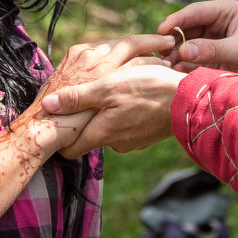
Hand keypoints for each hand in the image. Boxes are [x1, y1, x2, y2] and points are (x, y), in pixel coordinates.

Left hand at [32, 34, 173, 154]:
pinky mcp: (146, 135)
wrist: (190, 102)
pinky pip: (127, 126)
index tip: (57, 120)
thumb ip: (77, 98)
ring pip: (109, 129)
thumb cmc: (148, 90)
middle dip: (85, 119)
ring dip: (108, 113)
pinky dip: (125, 114)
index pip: (69, 149)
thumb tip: (47, 106)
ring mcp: (132, 141)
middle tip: (86, 96)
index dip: (62, 135)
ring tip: (114, 91)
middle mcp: (115, 143)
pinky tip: (132, 97)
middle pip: (89, 136)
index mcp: (101, 133)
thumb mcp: (109, 87)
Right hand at [158, 0, 237, 82]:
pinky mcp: (211, 55)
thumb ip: (213, 50)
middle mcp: (216, 21)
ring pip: (187, 43)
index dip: (176, 21)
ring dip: (176, 54)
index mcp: (225, 10)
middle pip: (187, 28)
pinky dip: (184, 64)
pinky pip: (193, 57)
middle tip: (161, 56)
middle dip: (173, 41)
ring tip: (166, 66)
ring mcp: (213, 38)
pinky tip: (177, 71)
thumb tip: (183, 50)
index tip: (161, 32)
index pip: (194, 12)